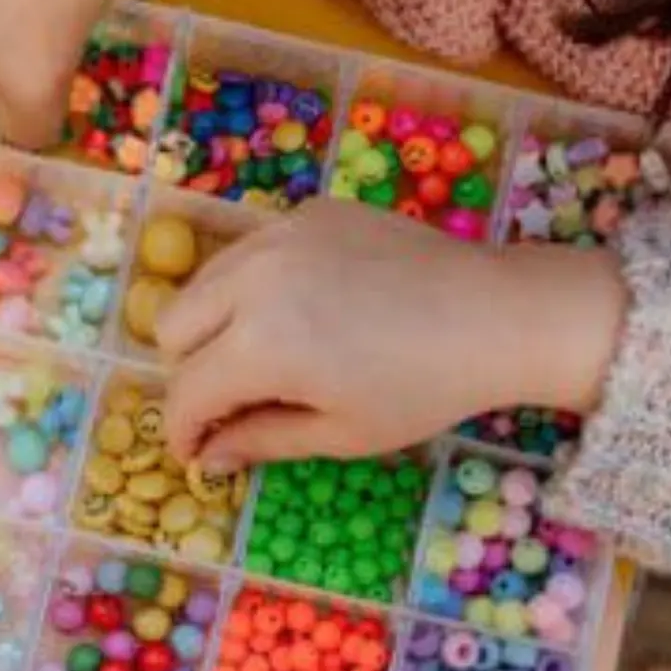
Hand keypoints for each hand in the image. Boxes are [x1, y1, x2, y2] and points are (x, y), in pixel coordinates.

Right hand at [157, 202, 628, 468]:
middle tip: (232, 401)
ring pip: (203, 281)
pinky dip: (254, 286)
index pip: (186, 391)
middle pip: (173, 327)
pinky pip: (250, 251)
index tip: (198, 452)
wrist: (497, 313)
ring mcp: (280, 234)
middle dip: (191, 372)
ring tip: (262, 356)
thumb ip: (261, 441)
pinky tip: (305, 310)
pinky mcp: (309, 212)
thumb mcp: (341, 431)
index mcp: (261, 344)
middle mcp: (254, 278)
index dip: (183, 431)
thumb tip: (209, 458)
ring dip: (214, 325)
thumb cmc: (423, 388)